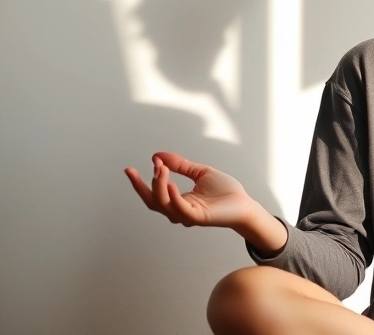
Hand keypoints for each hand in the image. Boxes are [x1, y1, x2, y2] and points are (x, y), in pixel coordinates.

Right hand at [124, 152, 256, 228]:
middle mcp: (179, 210)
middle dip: (141, 186)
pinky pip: (180, 209)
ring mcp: (188, 215)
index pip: (153, 194)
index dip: (139, 183)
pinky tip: (171, 183)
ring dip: (159, 185)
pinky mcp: (198, 217)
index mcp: (178, 200)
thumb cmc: (225, 192)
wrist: (244, 204)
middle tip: (133, 170)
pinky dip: (173, 196)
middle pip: (152, 202)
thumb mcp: (199, 172)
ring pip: (163, 204)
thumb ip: (180, 165)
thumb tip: (158, 156)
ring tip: (160, 168)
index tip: (129, 169)